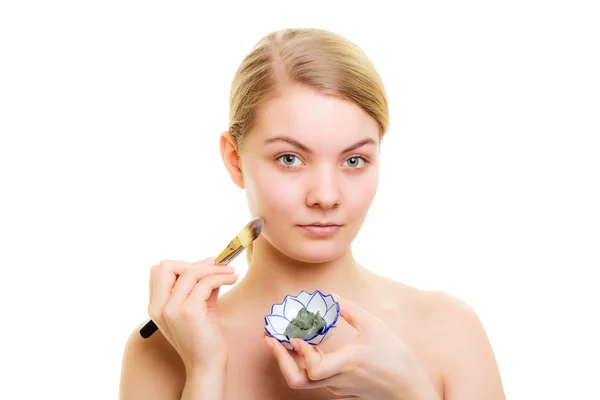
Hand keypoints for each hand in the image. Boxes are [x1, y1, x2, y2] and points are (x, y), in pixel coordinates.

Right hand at [147, 258, 238, 372]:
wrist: (206, 366)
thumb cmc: (203, 338)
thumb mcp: (196, 308)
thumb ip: (199, 287)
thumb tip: (212, 264)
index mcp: (156, 306)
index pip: (158, 271)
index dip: (182, 265)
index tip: (204, 267)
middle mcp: (159, 307)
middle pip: (166, 266)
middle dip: (193, 262)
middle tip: (216, 266)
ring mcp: (172, 309)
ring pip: (191, 272)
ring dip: (215, 268)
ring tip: (231, 271)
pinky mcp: (189, 311)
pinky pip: (206, 282)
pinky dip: (222, 276)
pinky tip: (233, 278)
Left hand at [264, 294, 438, 399]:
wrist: (408, 389)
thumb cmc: (395, 358)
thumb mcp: (375, 328)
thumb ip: (350, 311)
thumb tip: (330, 296)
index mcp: (347, 364)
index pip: (312, 369)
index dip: (300, 354)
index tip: (294, 337)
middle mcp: (337, 379)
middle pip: (298, 380)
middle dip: (280, 360)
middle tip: (270, 340)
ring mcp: (337, 386)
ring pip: (305, 378)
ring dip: (291, 359)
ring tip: (285, 338)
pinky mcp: (340, 388)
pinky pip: (316, 377)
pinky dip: (306, 361)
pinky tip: (309, 346)